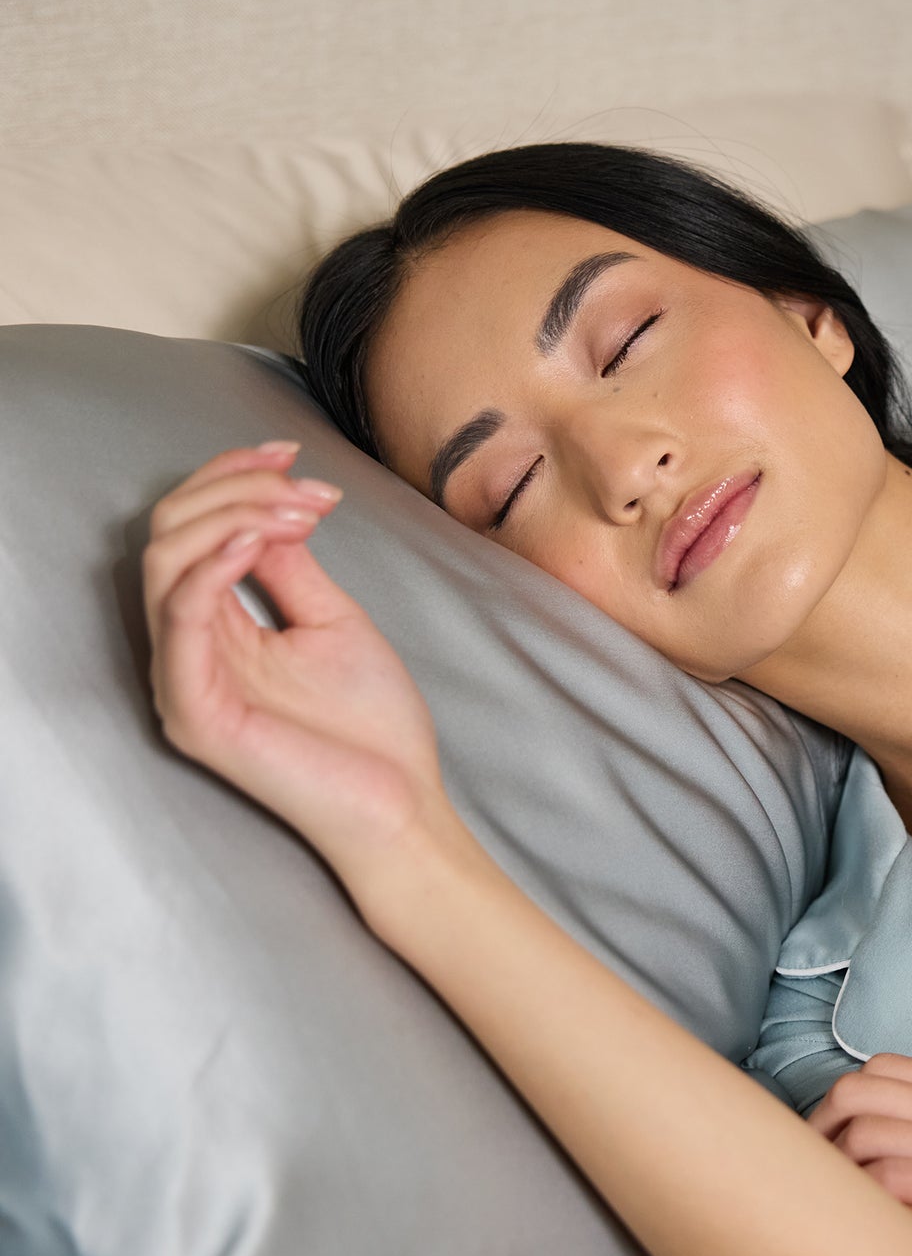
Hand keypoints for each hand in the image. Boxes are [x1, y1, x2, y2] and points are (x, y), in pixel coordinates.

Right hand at [142, 440, 454, 890]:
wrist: (401, 804)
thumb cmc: (373, 728)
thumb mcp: (332, 621)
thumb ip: (289, 567)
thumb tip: (267, 508)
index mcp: (218, 628)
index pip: (192, 528)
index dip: (231, 476)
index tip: (293, 451)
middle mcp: (189, 649)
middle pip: (170, 532)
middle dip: (237, 488)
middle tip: (305, 488)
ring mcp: (185, 681)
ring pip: (166, 562)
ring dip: (234, 516)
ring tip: (297, 512)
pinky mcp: (195, 712)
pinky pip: (180, 619)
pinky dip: (214, 567)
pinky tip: (261, 542)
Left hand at [807, 1053, 911, 1255]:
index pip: (885, 1070)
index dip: (835, 1105)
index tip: (817, 1148)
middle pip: (862, 1090)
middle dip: (816, 1130)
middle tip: (802, 1176)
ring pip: (871, 1130)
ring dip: (831, 1166)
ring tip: (820, 1204)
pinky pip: (902, 1178)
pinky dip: (866, 1196)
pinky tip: (861, 1223)